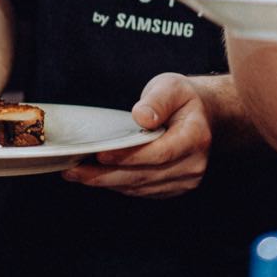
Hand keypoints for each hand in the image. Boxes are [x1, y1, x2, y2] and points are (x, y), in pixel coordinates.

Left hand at [65, 72, 211, 197]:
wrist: (202, 116)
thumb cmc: (183, 100)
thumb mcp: (171, 87)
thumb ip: (157, 100)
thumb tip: (142, 117)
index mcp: (196, 138)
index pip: (159, 153)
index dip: (128, 156)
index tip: (100, 155)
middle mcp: (193, 165)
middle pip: (144, 175)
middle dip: (106, 175)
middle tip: (74, 170)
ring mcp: (185, 180)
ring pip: (139, 186)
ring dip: (106, 182)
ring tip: (76, 174)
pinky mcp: (172, 188)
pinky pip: (140, 190)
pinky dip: (116, 184)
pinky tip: (95, 177)